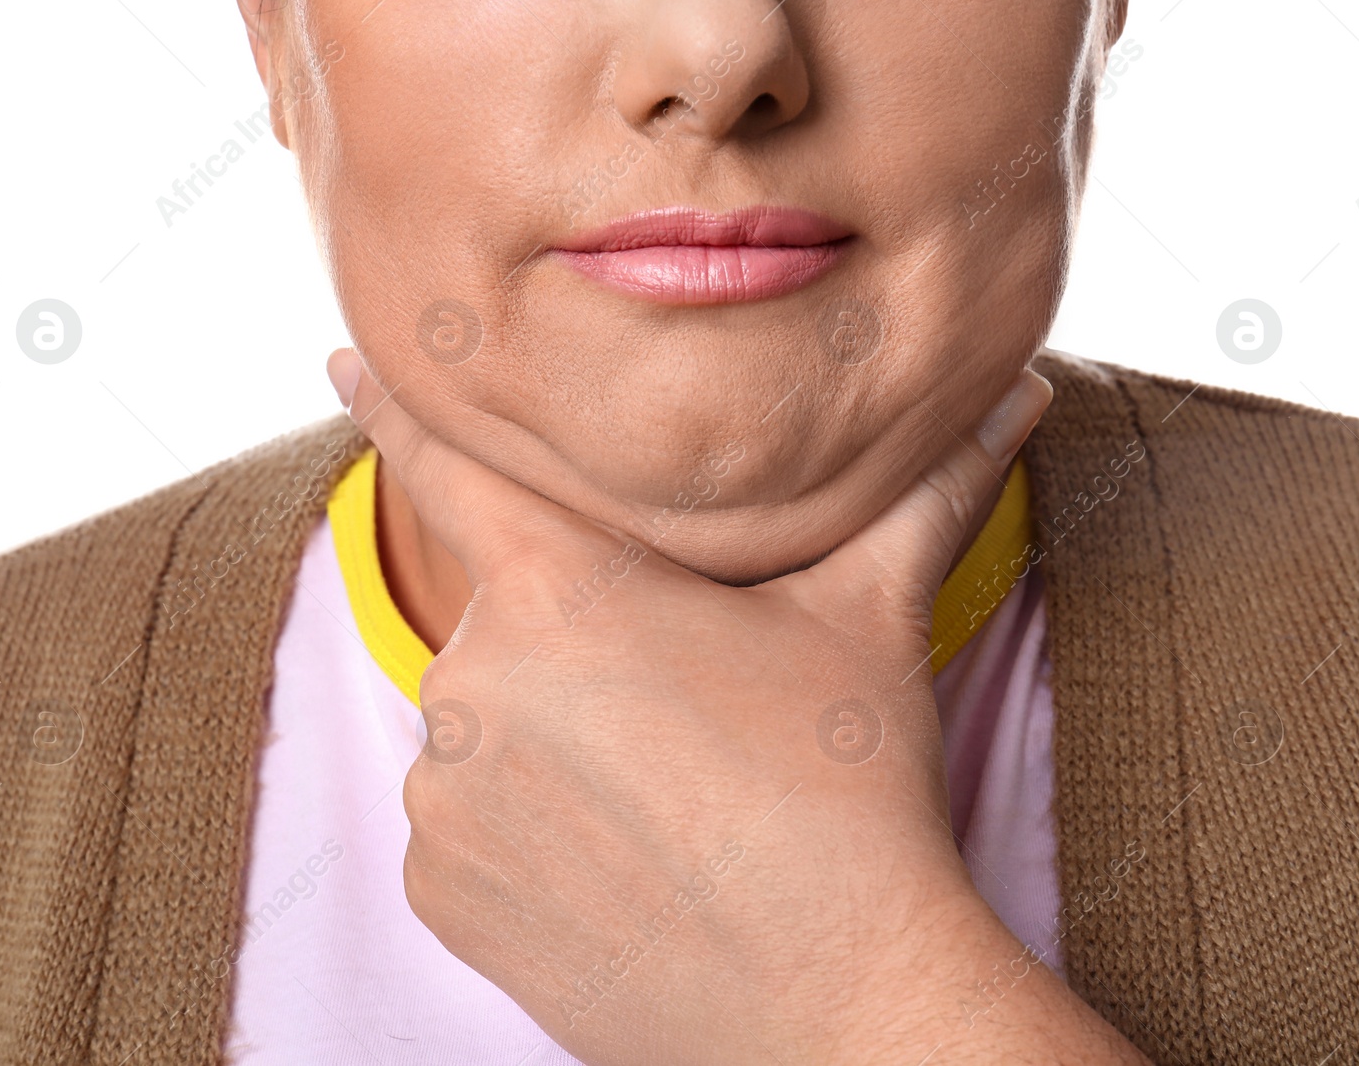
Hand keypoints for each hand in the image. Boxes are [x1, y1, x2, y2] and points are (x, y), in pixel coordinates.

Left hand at [328, 349, 1146, 1064]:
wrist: (835, 998)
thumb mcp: (871, 618)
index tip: (340, 360)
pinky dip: (521, 820)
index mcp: (559, 588)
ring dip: (549, 734)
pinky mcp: (436, 890)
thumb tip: (1018, 390)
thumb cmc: (849, 790)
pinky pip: (464, 818)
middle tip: (676, 701)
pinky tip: (618, 854)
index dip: (393, 402)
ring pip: (485, 722)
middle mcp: (471, 679)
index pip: (447, 462)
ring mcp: (442, 794)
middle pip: (506, 614)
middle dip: (575, 634)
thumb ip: (923, 490)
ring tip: (663, 793)